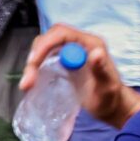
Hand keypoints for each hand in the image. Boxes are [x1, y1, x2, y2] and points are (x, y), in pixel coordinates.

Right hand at [21, 23, 139, 128]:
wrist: (111, 107)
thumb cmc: (111, 97)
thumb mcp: (107, 85)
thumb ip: (101, 69)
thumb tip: (96, 52)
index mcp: (89, 43)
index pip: (61, 33)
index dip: (45, 43)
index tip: (34, 61)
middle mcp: (77, 44)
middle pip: (48, 40)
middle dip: (35, 56)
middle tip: (29, 78)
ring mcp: (69, 53)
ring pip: (43, 50)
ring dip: (33, 65)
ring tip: (27, 85)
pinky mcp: (62, 63)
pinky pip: (44, 59)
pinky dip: (35, 70)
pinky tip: (31, 84)